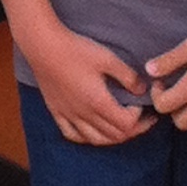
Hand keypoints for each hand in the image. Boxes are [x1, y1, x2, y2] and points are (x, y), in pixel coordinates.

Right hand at [24, 24, 155, 145]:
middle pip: (114, 135)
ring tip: (122, 128)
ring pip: (95, 140)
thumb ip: (128, 76)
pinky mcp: (56, 111)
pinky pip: (72, 134)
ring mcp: (68, 115)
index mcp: (98, 102)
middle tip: (143, 120)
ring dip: (113, 138)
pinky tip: (92, 131)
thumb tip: (142, 90)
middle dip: (133, 130)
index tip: (141, 103)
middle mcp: (84, 114)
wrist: (43, 45)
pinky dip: (86, 138)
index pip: (126, 124)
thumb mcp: (107, 58)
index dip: (139, 118)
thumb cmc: (75, 49)